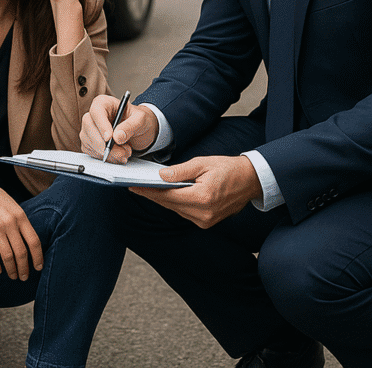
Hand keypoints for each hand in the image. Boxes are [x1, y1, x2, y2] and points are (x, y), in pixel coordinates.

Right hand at [0, 167, 42, 279]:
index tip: (38, 267)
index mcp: (21, 216)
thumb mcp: (14, 206)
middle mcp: (10, 224)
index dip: (38, 257)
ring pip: (7, 257)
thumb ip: (21, 222)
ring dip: (11, 270)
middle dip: (24, 268)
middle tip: (24, 277)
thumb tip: (30, 243)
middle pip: (21, 253)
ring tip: (13, 276)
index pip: (34, 241)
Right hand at [80, 94, 158, 162]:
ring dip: (108, 153)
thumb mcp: (141, 119)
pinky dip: (106, 158)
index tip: (109, 138)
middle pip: (89, 127)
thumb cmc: (139, 120)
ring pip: (89, 142)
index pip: (96, 111)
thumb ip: (130, 126)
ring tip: (125, 152)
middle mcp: (94, 115)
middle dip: (104, 143)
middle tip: (121, 151)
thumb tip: (117, 136)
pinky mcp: (91, 143)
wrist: (141, 131)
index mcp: (104, 103)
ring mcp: (90, 130)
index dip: (101, 125)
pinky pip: (92, 152)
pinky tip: (118, 155)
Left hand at [129, 155, 262, 227]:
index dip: (149, 191)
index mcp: (202, 198)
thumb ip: (180, 171)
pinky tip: (165, 194)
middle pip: (169, 204)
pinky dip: (174, 203)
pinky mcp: (207, 222)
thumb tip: (160, 176)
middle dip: (152, 195)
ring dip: (162, 199)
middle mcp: (203, 213)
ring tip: (147, 188)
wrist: (250, 181)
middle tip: (135, 186)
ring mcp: (206, 220)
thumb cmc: (227, 168)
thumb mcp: (202, 163)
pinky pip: (184, 212)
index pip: (168, 196)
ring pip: (175, 209)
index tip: (134, 186)